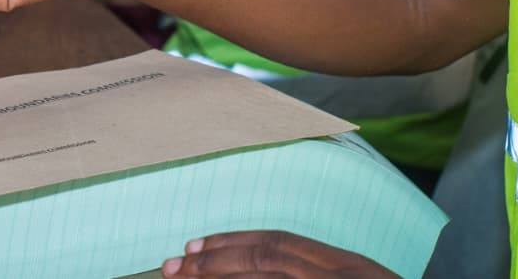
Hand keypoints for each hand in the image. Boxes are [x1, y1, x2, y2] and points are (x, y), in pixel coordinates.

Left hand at [161, 232, 399, 277]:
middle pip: (267, 258)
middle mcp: (341, 275)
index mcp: (345, 266)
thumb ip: (312, 274)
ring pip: (271, 277)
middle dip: (213, 263)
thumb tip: (262, 269)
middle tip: (171, 268)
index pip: (278, 243)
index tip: (192, 247)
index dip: (231, 243)